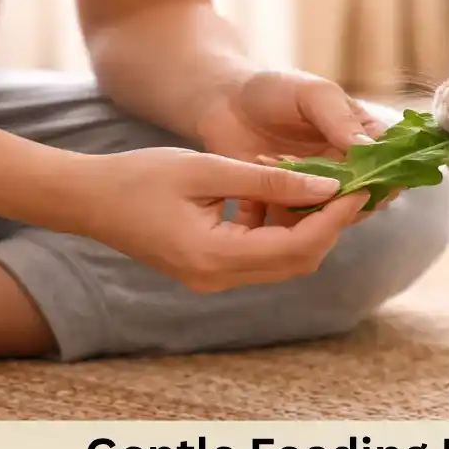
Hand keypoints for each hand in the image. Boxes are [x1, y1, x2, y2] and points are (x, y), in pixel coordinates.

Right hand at [73, 147, 369, 292]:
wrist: (87, 200)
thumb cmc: (139, 176)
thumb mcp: (208, 169)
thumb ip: (269, 179)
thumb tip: (328, 186)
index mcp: (216, 256)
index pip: (298, 246)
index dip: (336, 218)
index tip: (361, 187)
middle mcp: (218, 278)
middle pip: (298, 261)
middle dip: (330, 226)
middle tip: (355, 188)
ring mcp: (214, 279)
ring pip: (283, 262)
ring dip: (310, 229)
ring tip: (330, 188)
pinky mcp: (210, 271)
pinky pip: (261, 257)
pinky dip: (283, 231)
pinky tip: (290, 196)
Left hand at [195, 69, 401, 221]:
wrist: (223, 103)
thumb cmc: (273, 89)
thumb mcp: (312, 94)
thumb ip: (339, 119)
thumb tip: (369, 147)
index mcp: (361, 136)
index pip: (388, 160)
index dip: (387, 174)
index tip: (373, 179)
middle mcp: (346, 167)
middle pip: (367, 194)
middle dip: (352, 197)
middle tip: (328, 188)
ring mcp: (318, 188)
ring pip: (335, 213)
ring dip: (320, 206)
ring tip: (294, 186)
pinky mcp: (290, 205)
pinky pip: (301, 222)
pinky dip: (291, 214)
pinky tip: (271, 196)